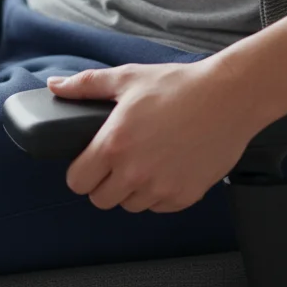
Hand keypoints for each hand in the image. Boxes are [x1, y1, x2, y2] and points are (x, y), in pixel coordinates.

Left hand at [47, 59, 265, 212]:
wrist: (230, 97)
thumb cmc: (179, 85)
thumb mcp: (128, 78)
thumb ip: (86, 85)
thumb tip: (56, 86)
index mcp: (113, 145)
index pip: (77, 182)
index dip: (81, 172)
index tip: (90, 163)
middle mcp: (134, 173)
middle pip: (100, 200)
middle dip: (104, 183)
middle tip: (118, 163)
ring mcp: (161, 188)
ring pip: (131, 206)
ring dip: (132, 190)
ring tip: (146, 162)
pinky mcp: (185, 196)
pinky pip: (160, 207)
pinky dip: (160, 193)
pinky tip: (168, 168)